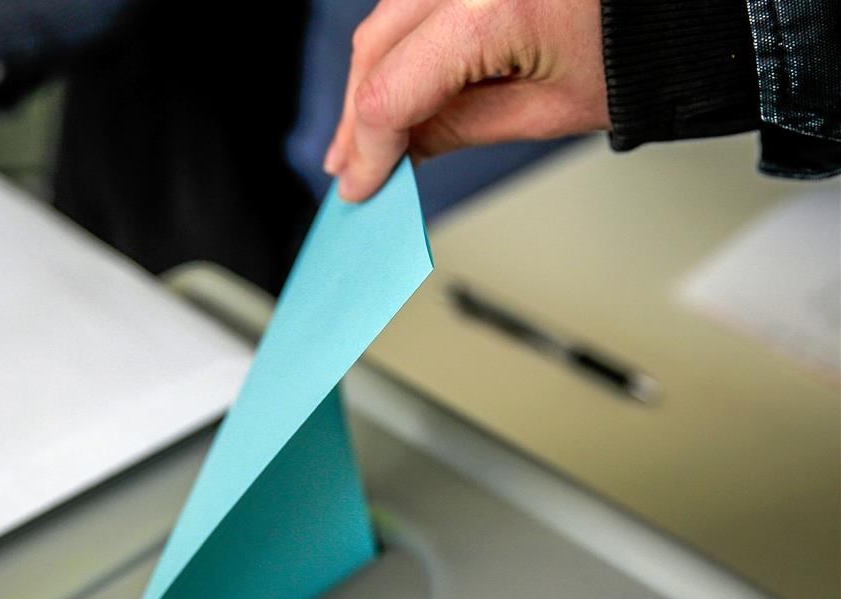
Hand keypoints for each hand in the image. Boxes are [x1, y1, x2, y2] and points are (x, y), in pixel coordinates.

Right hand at [324, 0, 609, 201]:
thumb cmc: (642, 50)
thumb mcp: (547, 111)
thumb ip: (456, 130)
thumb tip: (399, 152)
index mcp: (491, 8)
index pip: (390, 91)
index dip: (366, 148)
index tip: (357, 186)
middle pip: (375, 49)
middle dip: (357, 117)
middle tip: (350, 168)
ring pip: (386, 23)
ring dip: (372, 82)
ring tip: (366, 137)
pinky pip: (414, 5)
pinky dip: (399, 50)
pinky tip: (396, 88)